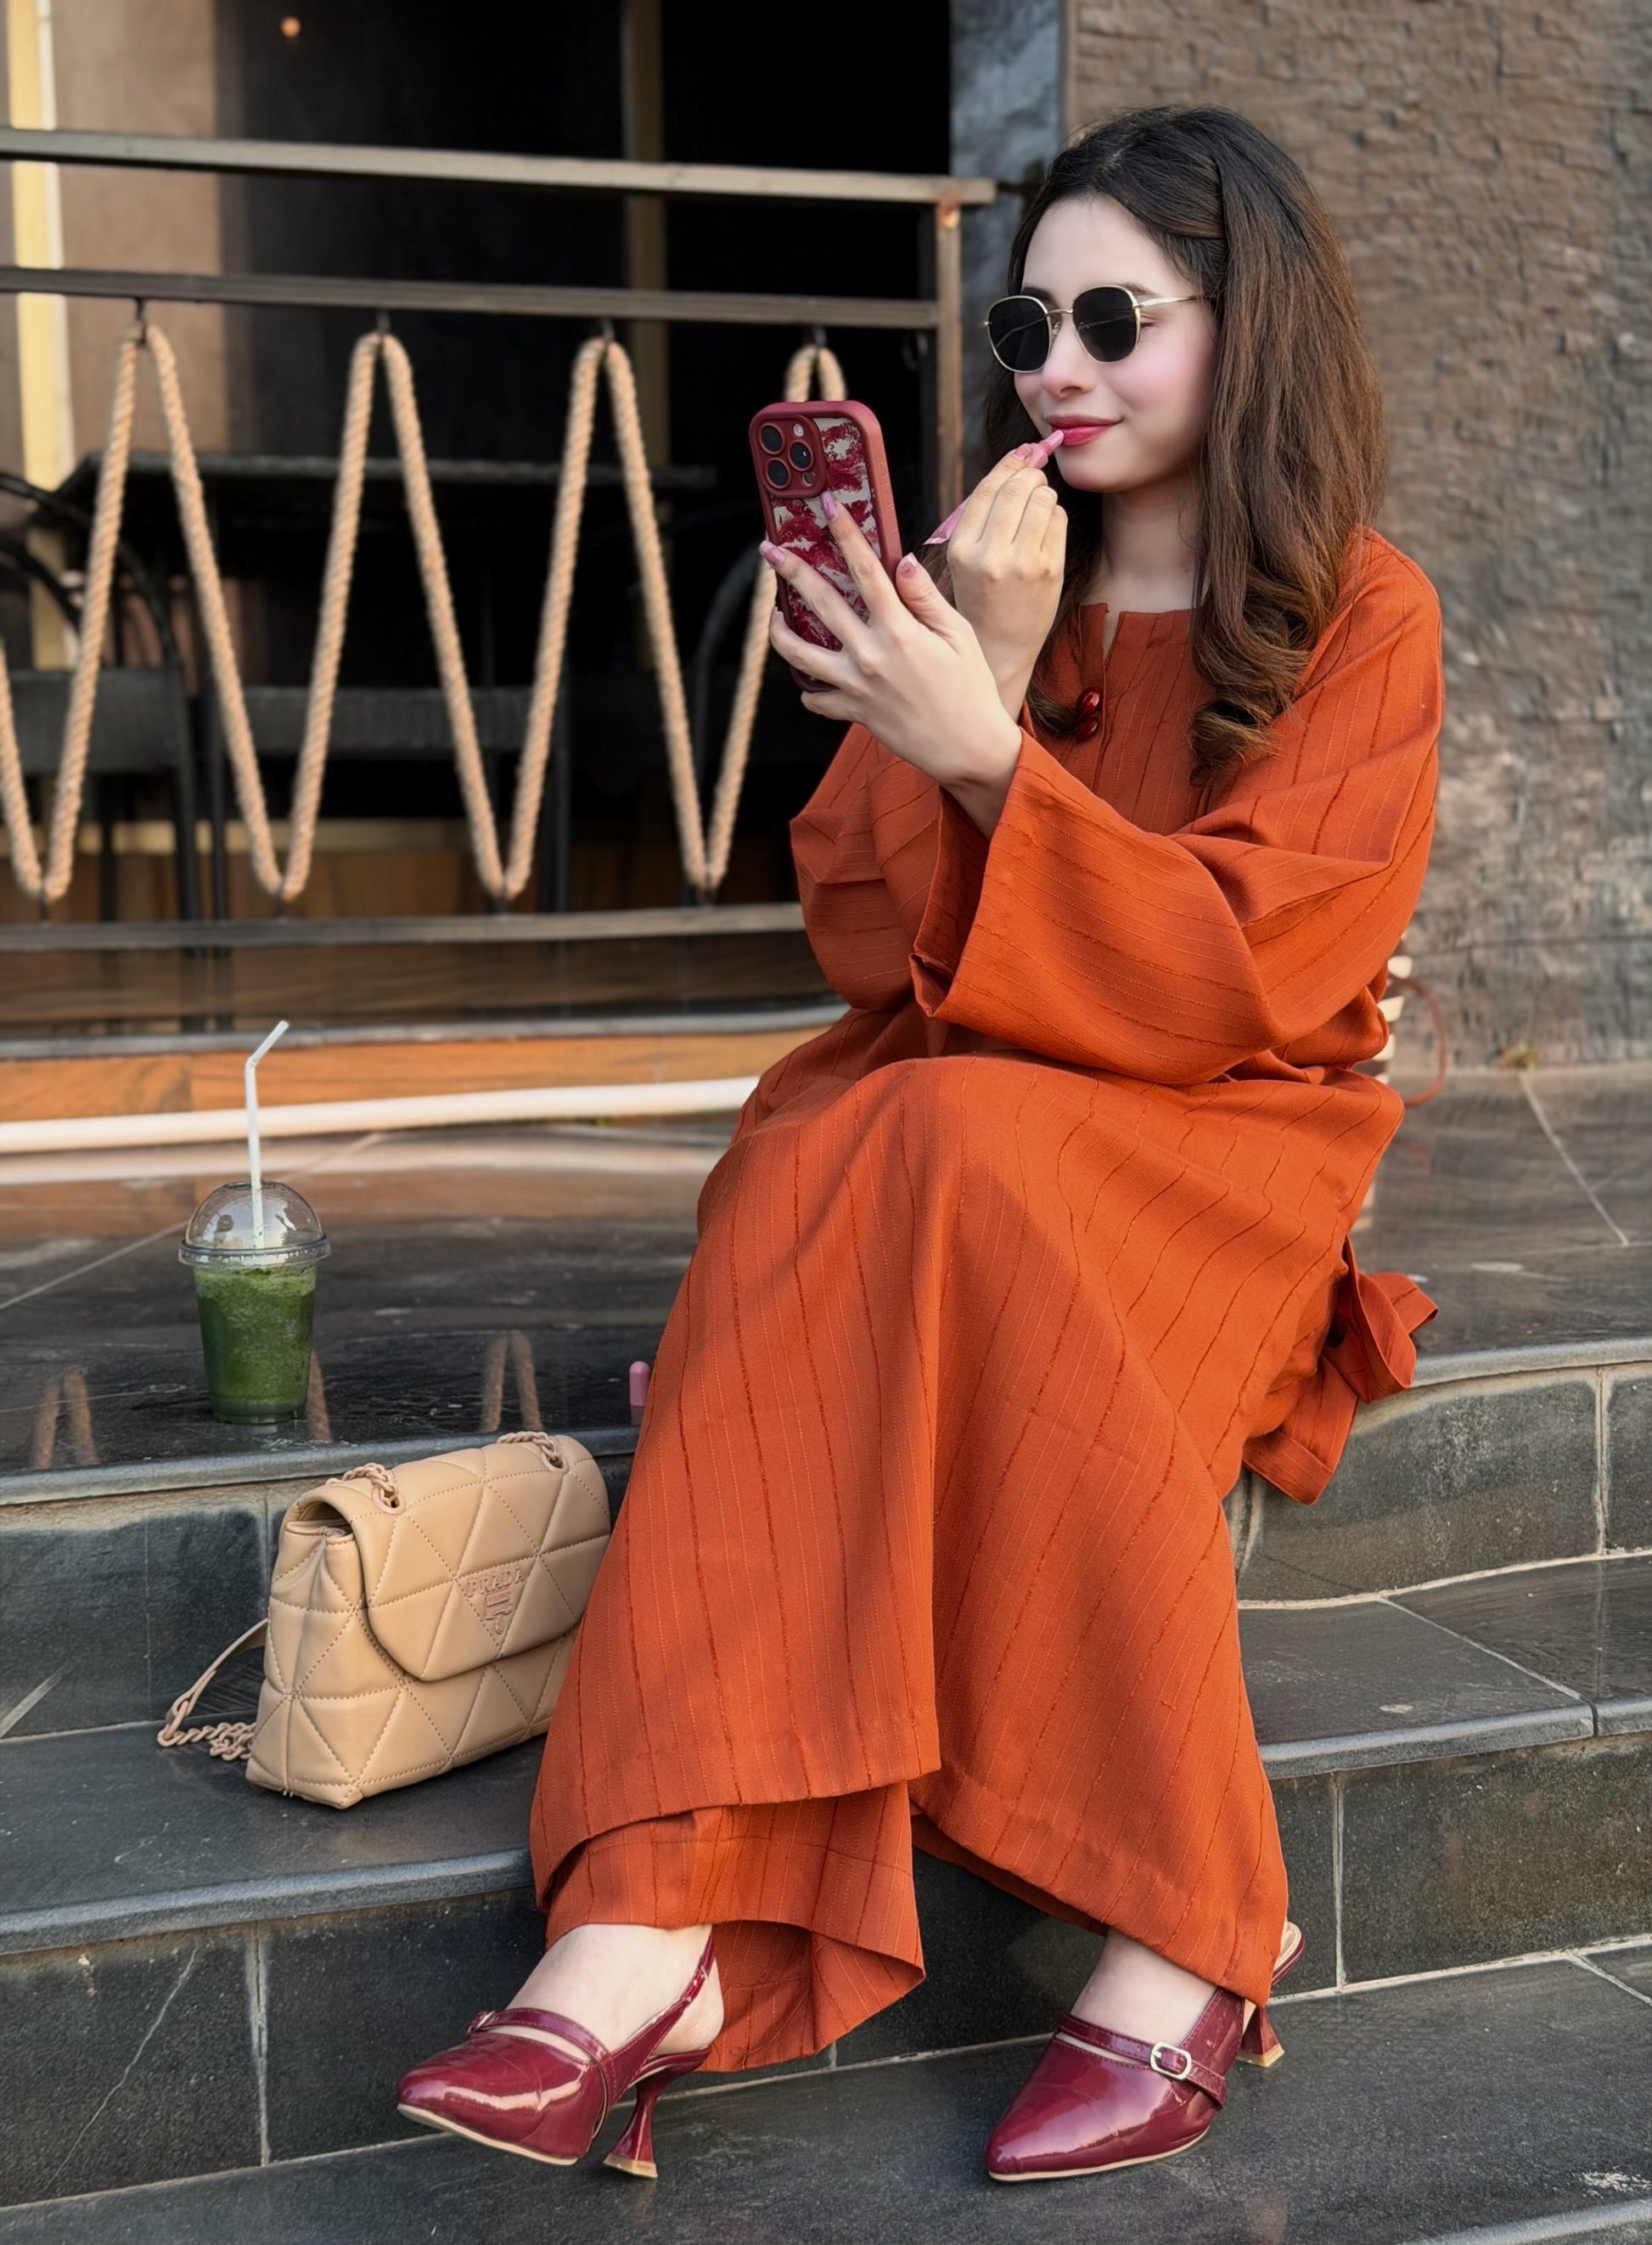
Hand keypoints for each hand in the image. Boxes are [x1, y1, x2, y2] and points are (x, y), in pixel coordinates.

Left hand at [763, 496, 1023, 834]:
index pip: (865, 569)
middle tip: (769, 550)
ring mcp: (857, 686)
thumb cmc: (970, 688)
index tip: (827, 508)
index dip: (845, 533)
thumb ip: (925, 597)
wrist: (968, 748)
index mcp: (898, 628)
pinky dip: (809, 690)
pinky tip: (807, 679)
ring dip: (780, 631)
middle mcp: (870, 654)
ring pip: (801, 654)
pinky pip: (817, 700)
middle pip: (820, 602)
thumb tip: (901, 561)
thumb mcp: (958, 634)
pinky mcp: (854, 713)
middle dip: (791, 571)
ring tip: (772, 616)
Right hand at [942, 447, 1066, 718]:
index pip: (987, 489)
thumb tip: (1019, 457)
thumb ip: (984, 514)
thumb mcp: (965, 558)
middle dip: (1031, 476)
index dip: (1008, 465)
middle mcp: (989, 555)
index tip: (1021, 456)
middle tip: (1034, 480)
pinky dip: (1055, 516)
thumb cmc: (982, 597)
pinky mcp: (1049, 570)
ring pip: (1042, 499)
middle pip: (1018, 487)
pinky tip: (1046, 530)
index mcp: (961, 549)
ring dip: (1044, 495)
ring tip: (1038, 509)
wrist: (1000, 647)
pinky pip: (1058, 520)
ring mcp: (1022, 563)